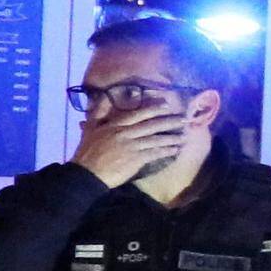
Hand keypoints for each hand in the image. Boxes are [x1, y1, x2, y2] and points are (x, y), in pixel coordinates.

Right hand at [74, 91, 190, 186]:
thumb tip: (102, 97)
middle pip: (151, 125)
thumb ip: (97, 113)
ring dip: (171, 137)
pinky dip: (166, 151)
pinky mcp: (135, 159)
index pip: (137, 114)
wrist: (86, 173)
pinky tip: (175, 150)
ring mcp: (131, 146)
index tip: (166, 105)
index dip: (153, 109)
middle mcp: (125, 133)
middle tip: (184, 119)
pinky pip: (154, 153)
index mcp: (115, 125)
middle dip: (169, 121)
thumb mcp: (90, 129)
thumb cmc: (87, 152)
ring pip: (155, 139)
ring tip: (184, 136)